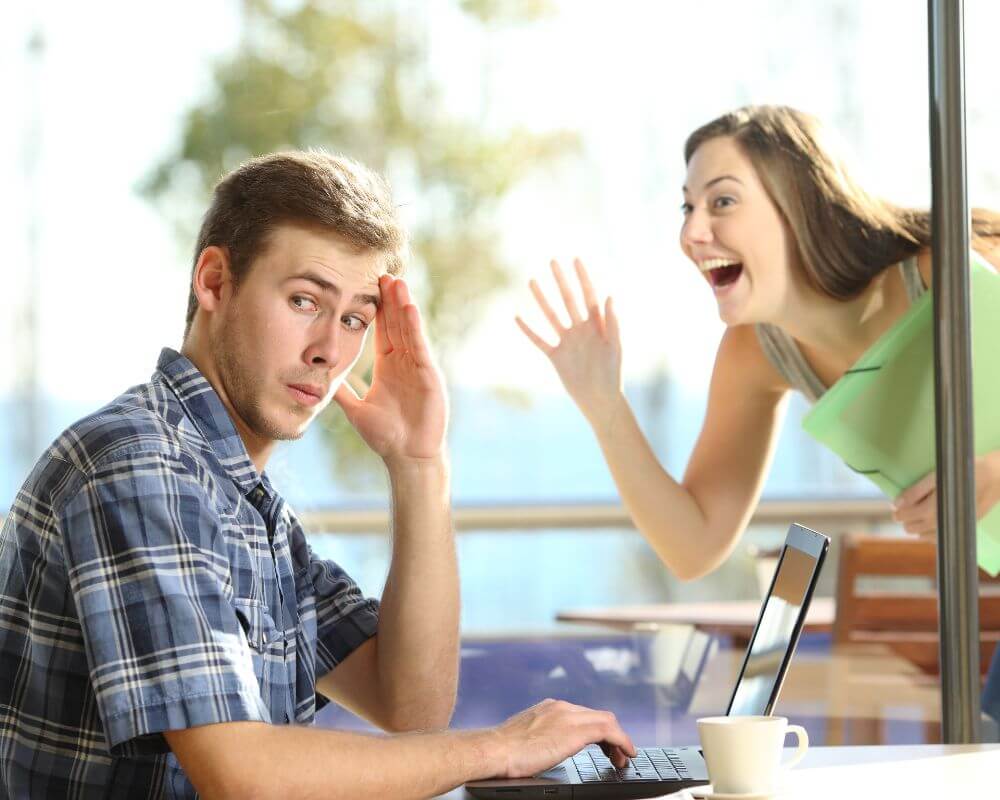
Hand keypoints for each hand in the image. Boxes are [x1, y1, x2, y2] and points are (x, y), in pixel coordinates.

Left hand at [334, 275, 446, 467]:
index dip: (377, 309)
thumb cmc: (386, 436)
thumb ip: (342, 392)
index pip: (383, 330)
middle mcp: (404, 362)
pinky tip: (409, 308)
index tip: (370, 286)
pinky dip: (415, 327)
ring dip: (403, 305)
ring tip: (397, 281)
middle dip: (391, 299)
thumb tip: (318, 381)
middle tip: (384, 273)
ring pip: (409, 330)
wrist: (406, 455)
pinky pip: (420, 346)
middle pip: (397, 323)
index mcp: (388, 366)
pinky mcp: (429, 375)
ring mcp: (418, 367)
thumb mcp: (356, 409)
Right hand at [489, 699, 635, 778]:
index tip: (602, 746)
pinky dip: (622, 740)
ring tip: (622, 758)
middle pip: (597, 716)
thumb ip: (540, 737)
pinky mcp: (575, 730)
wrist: (495, 750)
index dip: (596, 731)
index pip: (582, 715)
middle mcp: (561, 707)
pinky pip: (609, 730)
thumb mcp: (525, 738)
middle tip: (615, 755)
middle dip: (610, 736)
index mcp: (549, 709)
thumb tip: (543, 750)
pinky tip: (627, 753)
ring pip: (606, 721)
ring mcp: (568, 716)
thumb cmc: (503, 751)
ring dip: (618, 740)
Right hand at [516, 259, 623, 428]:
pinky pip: (539, 340)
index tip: (575, 260)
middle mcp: (580, 330)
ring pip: (551, 315)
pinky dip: (528, 330)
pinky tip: (518, 316)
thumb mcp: (615, 347)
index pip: (589, 296)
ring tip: (531, 281)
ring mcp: (567, 341)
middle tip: (552, 261)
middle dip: (561, 281)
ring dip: (542, 299)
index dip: (583, 278)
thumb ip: (612, 322)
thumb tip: (610, 296)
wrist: (600, 399)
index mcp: (597, 325)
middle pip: (568, 300)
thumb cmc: (613, 374)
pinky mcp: (556, 356)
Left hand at [892, 451, 999, 535]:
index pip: (908, 516)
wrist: (995, 477)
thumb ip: (916, 491)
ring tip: (914, 519)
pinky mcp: (964, 527)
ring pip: (926, 535)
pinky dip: (931, 535)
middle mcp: (944, 521)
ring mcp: (955, 526)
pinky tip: (929, 527)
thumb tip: (897, 503)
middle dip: (906, 520)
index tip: (895, 508)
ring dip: (917, 528)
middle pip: (914, 528)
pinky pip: (941, 539)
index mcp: (935, 507)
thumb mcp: (937, 476)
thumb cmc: (964, 472)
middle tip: (902, 512)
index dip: (899, 513)